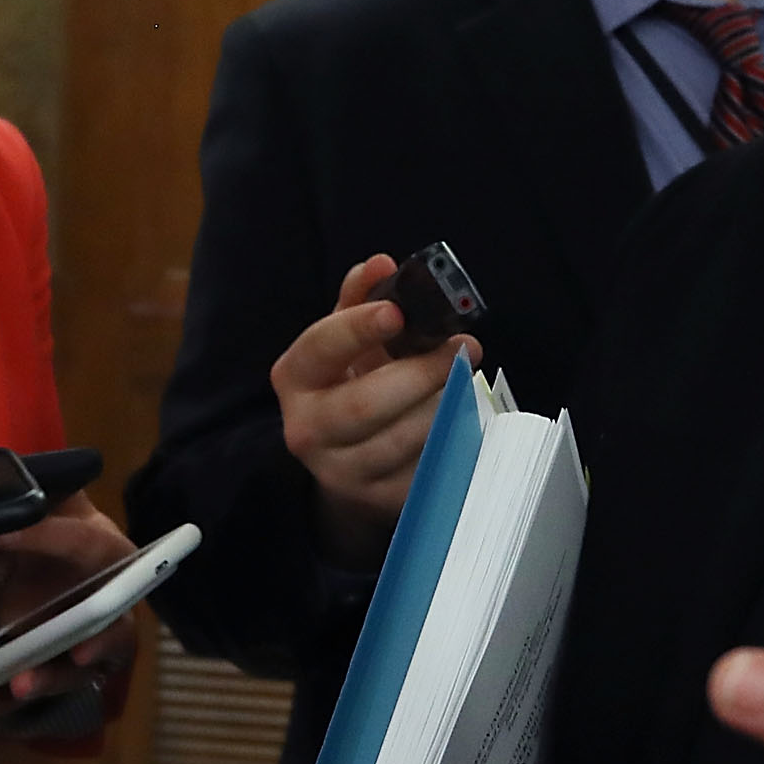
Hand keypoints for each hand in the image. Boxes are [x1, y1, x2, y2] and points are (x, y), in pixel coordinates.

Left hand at [0, 496, 141, 728]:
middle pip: (110, 627)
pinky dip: (3, 705)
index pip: (86, 545)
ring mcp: (88, 645)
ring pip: (77, 671)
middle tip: (68, 651)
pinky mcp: (55, 672)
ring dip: (48, 680)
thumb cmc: (55, 532)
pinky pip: (34, 692)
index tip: (1, 533)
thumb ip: (40, 490)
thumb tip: (5, 473)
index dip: (49, 538)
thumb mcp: (54, 504)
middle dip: (86, 641)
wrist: (53, 570)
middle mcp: (112, 603)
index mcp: (109, 551)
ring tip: (15, 688)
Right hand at [273, 255, 477, 566]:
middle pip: (363, 404)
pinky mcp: (378, 500)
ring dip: (443, 405)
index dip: (358, 327)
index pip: (320, 349)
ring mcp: (341, 471)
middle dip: (420, 372)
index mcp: (295, 378)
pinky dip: (449, 439)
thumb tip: (381, 263)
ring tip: (467, 378)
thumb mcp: (349, 342)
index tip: (398, 311)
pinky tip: (463, 415)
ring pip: (399, 441)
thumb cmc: (352, 385)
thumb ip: (361, 299)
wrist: (349, 462)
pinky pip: (422, 469)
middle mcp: (307, 429)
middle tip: (464, 347)